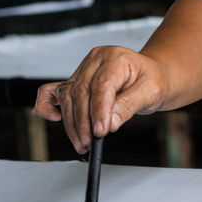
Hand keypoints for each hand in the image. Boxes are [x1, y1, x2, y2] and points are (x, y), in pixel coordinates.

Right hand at [35, 46, 169, 153]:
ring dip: (72, 123)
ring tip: (82, 143)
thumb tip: (109, 123)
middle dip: (83, 122)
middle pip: (80, 91)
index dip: (98, 109)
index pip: (101, 84)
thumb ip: (129, 105)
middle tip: (89, 143)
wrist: (153, 76)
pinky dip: (47, 105)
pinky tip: (56, 118)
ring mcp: (82, 69)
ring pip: (67, 96)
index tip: (100, 131)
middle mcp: (95, 60)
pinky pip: (51, 91)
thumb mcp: (151, 92)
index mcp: (116, 57)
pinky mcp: (74, 80)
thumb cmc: (154, 81)